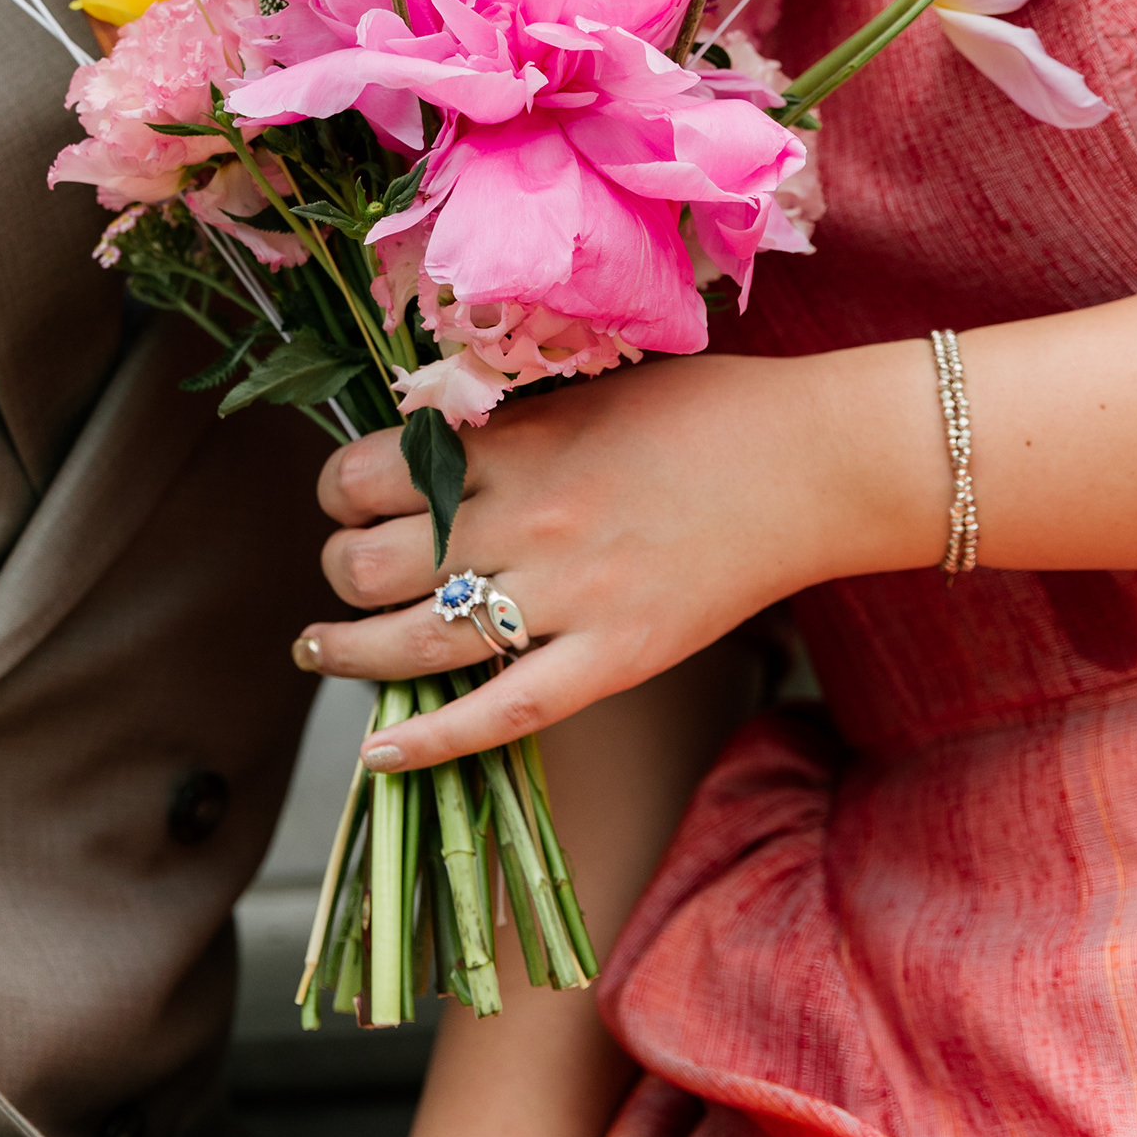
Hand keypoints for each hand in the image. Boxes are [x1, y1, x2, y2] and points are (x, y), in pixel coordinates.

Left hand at [303, 347, 939, 768]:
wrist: (815, 462)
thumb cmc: (709, 411)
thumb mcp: (587, 387)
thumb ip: (506, 423)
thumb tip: (420, 447)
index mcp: (515, 446)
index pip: (368, 474)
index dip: (337, 490)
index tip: (344, 496)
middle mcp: (524, 523)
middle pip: (371, 565)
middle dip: (337, 570)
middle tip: (342, 571)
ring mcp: (567, 600)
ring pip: (413, 644)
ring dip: (346, 652)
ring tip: (321, 647)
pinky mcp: (613, 661)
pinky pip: (501, 714)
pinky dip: (430, 740)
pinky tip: (381, 749)